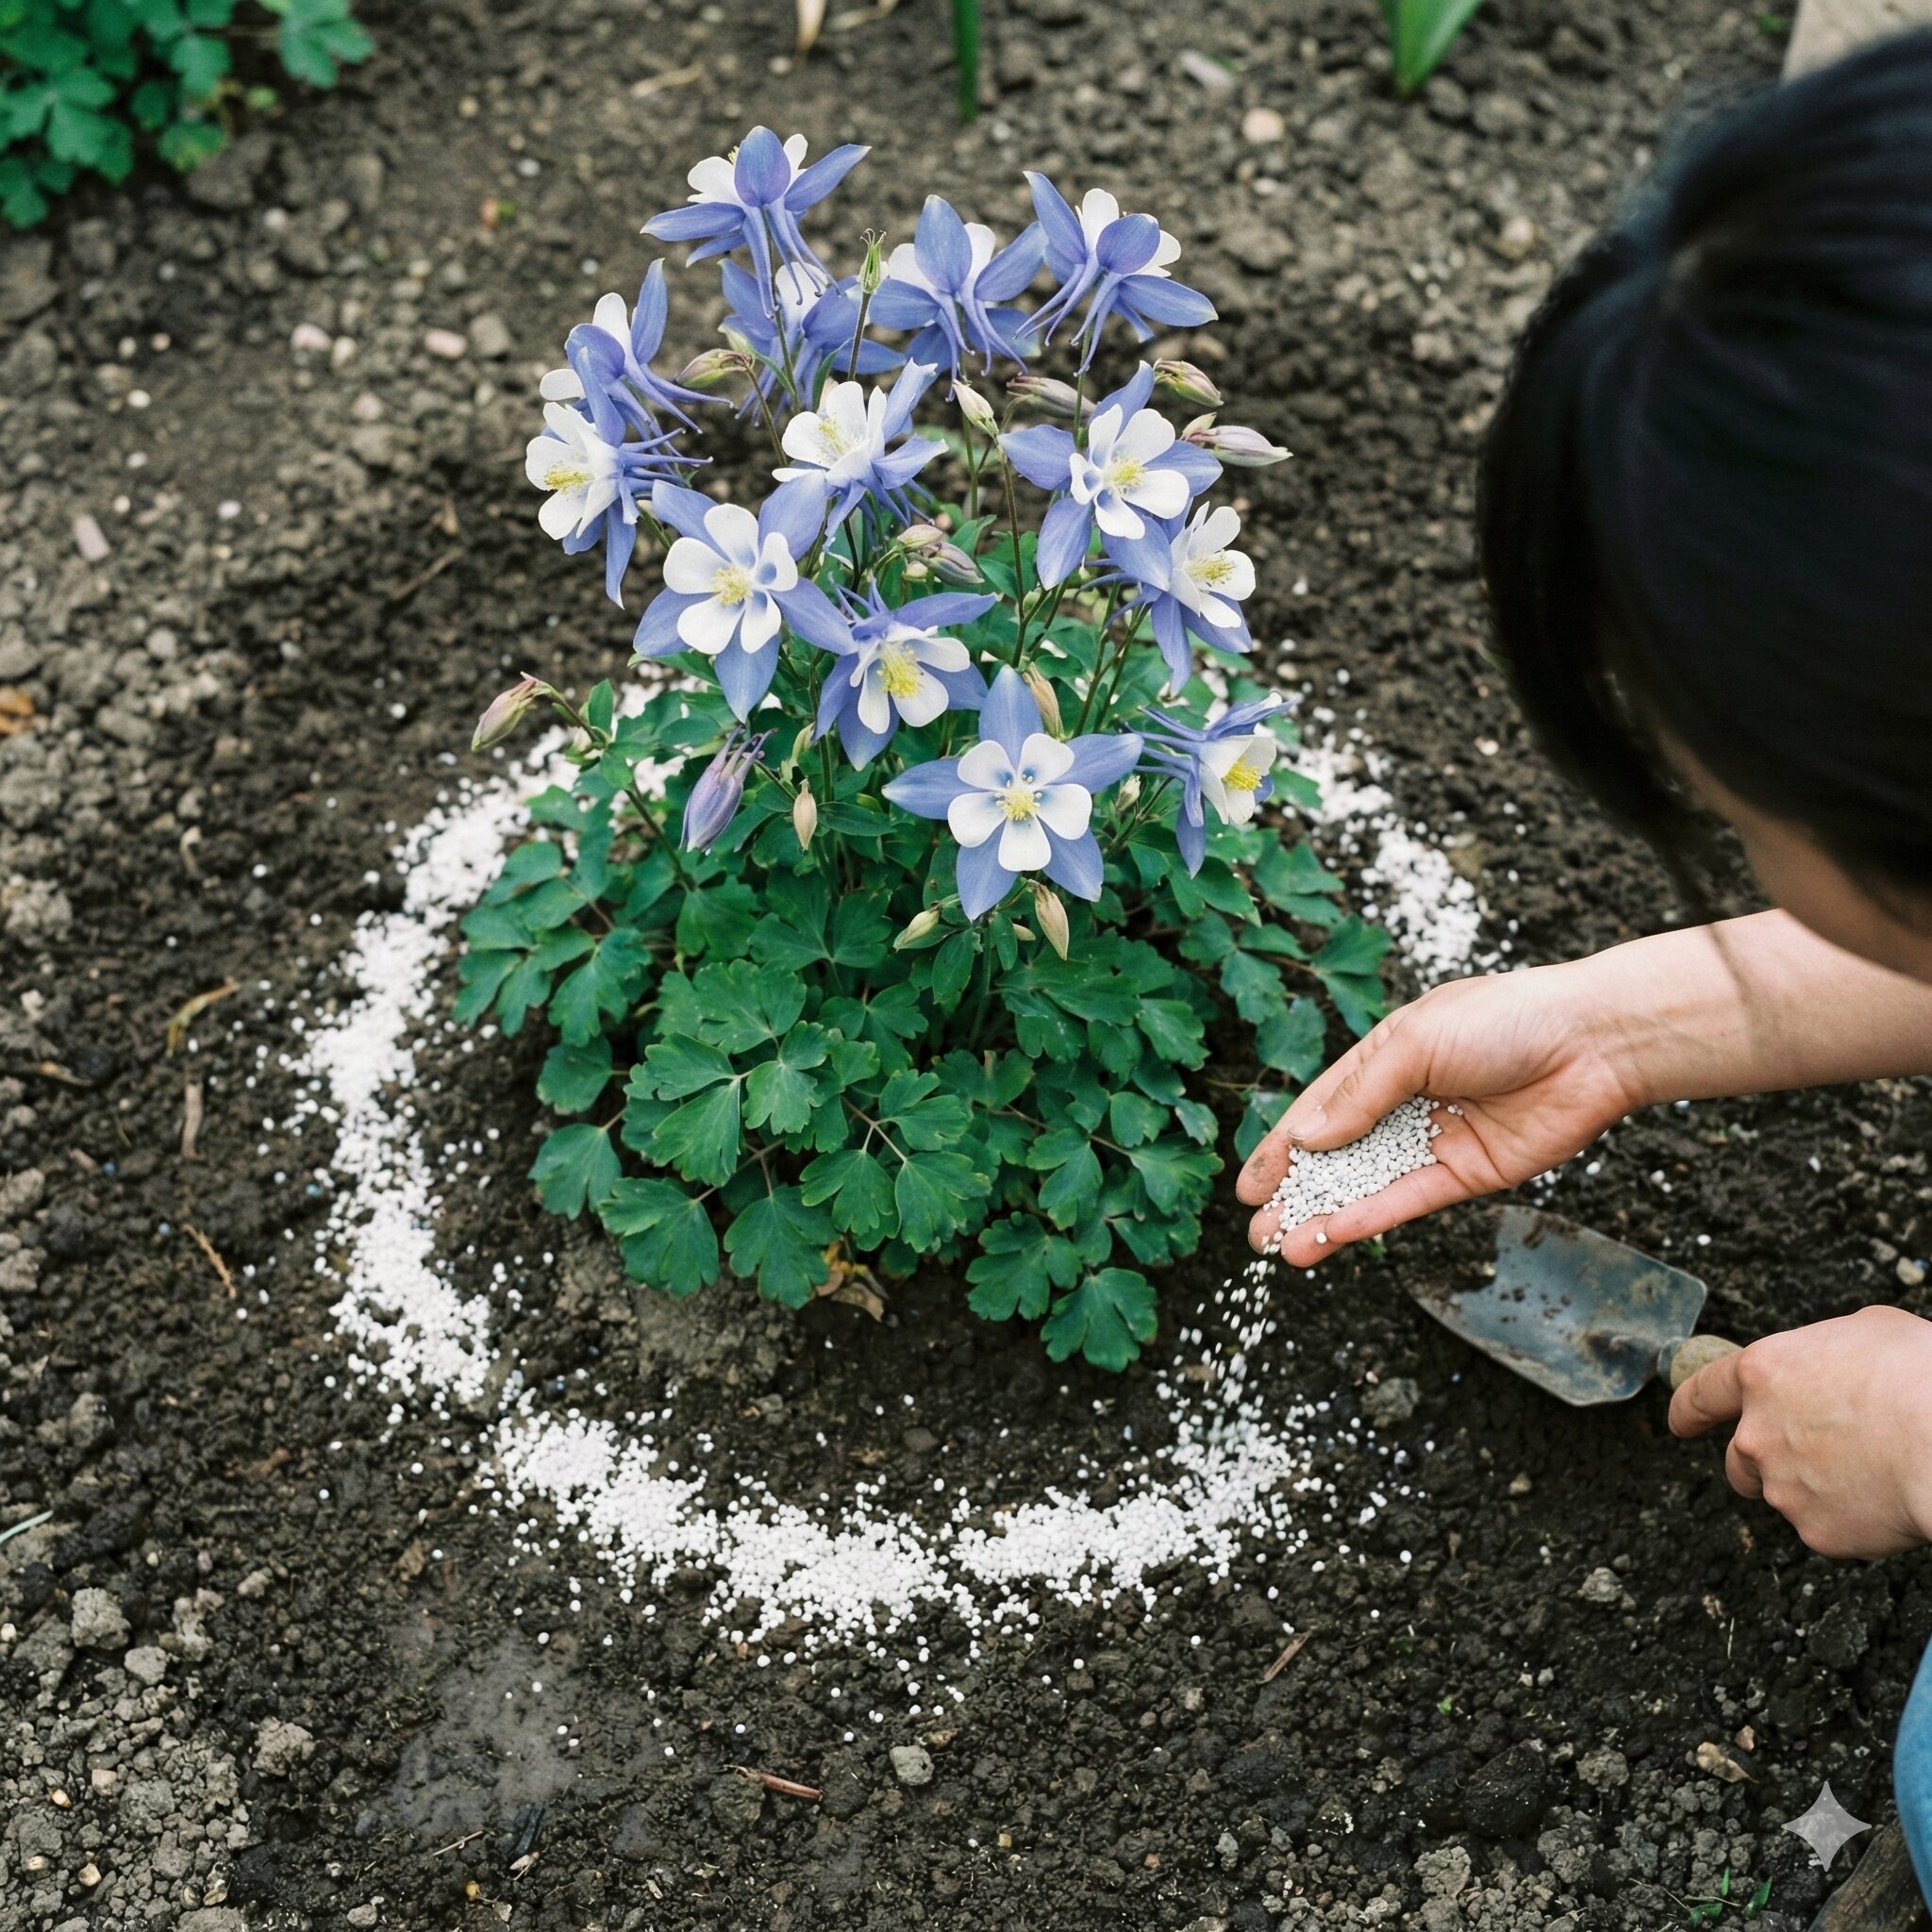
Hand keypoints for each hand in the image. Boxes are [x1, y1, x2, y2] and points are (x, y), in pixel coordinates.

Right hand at [1235, 963, 1644, 1264]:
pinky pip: (1410, 1201)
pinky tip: (1334, 1236)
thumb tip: (1307, 1138)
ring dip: (1324, 1217)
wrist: (1593, 1042)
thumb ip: (1360, 1095)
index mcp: (1387, 1058)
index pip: (1320, 1107)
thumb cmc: (1504, 1019)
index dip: (1283, 1146)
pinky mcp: (1469, 1174)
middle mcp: (1406, 1102)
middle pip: (1338, 1155)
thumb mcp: (1416, 1043)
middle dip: (1296, 1193)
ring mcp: (1436, 1141)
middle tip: (1255, 1230)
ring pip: (1368, 1186)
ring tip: (1280, 1248)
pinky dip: (1370, 1219)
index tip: (1248, 1184)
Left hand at [1668, 1308, 1931, 1558]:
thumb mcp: (1867, 1332)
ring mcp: (1781, 1486)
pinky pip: (1827, 1527)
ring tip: (1869, 1474)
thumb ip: (1830, 1354)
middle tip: (1812, 1459)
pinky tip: (1887, 1499)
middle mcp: (1757, 1433)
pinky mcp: (1815, 1530)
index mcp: (1763, 1374)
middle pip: (1738, 1458)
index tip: (1680, 1422)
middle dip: (1762, 1462)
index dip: (1689, 1409)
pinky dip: (1853, 1520)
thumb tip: (1838, 1366)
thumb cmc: (1917, 1375)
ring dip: (1812, 1489)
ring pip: (1785, 1495)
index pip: (1703, 1392)